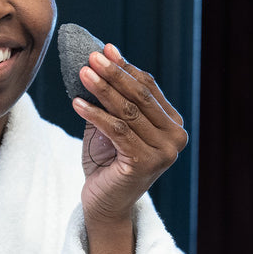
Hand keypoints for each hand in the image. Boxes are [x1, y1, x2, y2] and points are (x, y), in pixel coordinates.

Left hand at [72, 43, 188, 253]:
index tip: (105, 49)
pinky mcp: (145, 164)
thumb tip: (106, 53)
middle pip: (140, 97)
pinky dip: (95, 114)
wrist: (104, 203)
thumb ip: (114, 96)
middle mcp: (175, 138)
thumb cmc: (107, 162)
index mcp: (173, 125)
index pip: (149, 88)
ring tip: (83, 73)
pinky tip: (77, 103)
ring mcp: (163, 153)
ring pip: (128, 112)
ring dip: (102, 90)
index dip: (126, 68)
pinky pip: (117, 131)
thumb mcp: (112, 124)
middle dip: (114, 74)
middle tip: (91, 57)